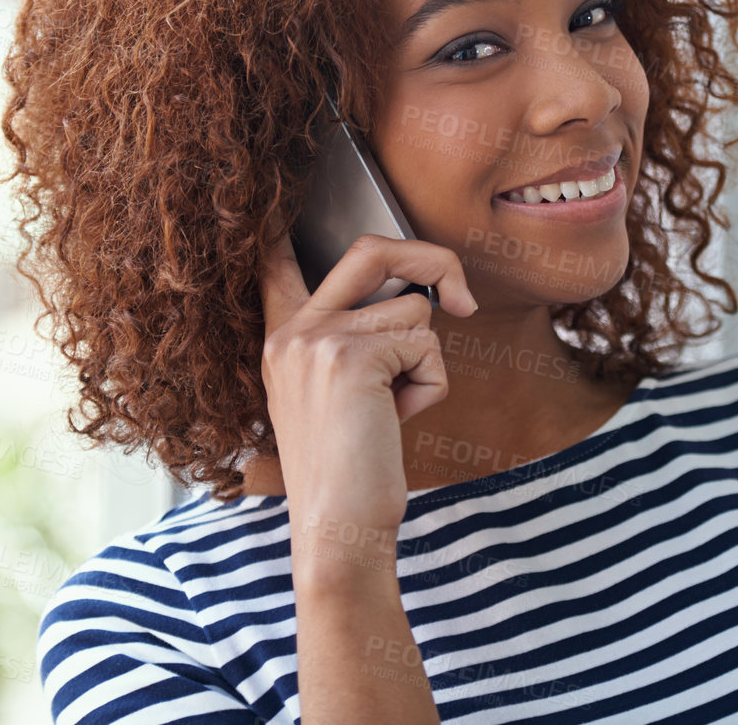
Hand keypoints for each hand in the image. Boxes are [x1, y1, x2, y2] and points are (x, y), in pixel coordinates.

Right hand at [258, 233, 478, 539]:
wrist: (336, 529)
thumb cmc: (349, 471)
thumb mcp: (334, 397)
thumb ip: (353, 344)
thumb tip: (420, 297)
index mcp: (281, 338)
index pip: (275, 261)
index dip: (286, 226)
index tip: (280, 207)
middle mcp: (292, 331)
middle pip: (372, 249)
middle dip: (430, 260)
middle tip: (461, 300)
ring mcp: (318, 340)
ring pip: (416, 311)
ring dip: (425, 362)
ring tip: (392, 411)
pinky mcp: (353, 358)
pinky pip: (427, 347)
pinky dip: (430, 387)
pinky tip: (397, 422)